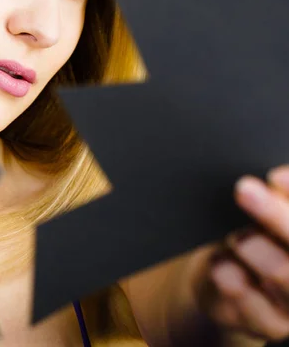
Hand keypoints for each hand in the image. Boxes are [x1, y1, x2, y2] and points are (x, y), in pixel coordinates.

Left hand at [196, 165, 288, 342]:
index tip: (274, 176)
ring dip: (250, 244)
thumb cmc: (256, 233)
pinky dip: (226, 270)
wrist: (226, 276)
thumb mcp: (269, 210)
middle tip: (245, 190)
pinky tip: (220, 262)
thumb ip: (281, 196)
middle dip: (273, 215)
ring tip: (236, 236)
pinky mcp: (269, 325)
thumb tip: (277, 179)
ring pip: (279, 272)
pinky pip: (245, 294)